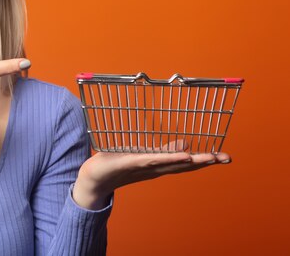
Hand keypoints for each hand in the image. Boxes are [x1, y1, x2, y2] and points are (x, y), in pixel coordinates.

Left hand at [73, 140, 231, 209]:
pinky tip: (182, 155)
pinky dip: (166, 158)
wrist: (94, 177)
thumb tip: (186, 144)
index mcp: (159, 165)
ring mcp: (143, 165)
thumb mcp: (144, 156)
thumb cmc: (118, 165)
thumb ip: (164, 150)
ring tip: (210, 158)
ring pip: (170, 163)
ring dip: (191, 161)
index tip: (226, 157)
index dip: (206, 160)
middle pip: (183, 165)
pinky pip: (150, 159)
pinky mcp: (130, 161)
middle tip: (227, 158)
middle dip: (206, 162)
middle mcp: (155, 168)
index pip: (185, 163)